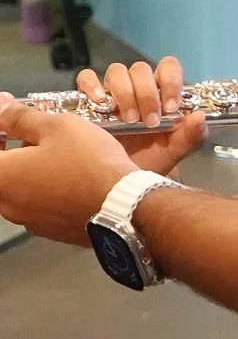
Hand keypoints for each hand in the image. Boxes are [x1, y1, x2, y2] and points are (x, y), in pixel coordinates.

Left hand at [0, 98, 137, 245]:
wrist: (124, 206)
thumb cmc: (90, 165)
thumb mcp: (56, 126)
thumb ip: (20, 117)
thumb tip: (0, 107)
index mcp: (2, 176)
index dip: (0, 131)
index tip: (9, 121)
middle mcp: (8, 204)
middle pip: (1, 171)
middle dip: (11, 152)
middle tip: (29, 135)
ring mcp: (28, 220)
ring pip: (17, 189)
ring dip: (27, 171)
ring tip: (54, 154)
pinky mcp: (50, 230)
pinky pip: (37, 204)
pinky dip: (44, 189)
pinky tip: (67, 177)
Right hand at [75, 58, 205, 173]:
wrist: (121, 184)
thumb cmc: (149, 161)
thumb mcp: (173, 152)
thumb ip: (192, 136)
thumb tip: (199, 117)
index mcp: (161, 93)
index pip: (168, 67)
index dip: (170, 81)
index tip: (171, 107)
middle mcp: (137, 88)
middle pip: (141, 69)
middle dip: (147, 94)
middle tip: (150, 121)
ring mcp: (113, 92)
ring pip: (117, 71)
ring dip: (125, 93)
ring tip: (128, 119)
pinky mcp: (90, 100)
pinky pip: (86, 78)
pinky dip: (92, 86)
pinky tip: (100, 103)